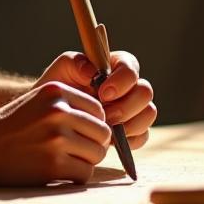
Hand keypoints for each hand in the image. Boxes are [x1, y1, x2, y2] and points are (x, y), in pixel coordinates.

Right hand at [0, 81, 110, 183]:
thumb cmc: (11, 126)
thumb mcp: (38, 101)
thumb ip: (70, 104)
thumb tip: (111, 121)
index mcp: (56, 92)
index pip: (99, 110)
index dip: (92, 125)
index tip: (78, 134)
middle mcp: (58, 112)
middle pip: (102, 133)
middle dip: (93, 145)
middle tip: (74, 152)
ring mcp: (57, 139)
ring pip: (97, 154)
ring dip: (85, 162)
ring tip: (65, 161)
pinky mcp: (54, 165)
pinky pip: (85, 174)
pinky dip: (76, 177)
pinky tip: (59, 173)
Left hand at [34, 51, 157, 149]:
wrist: (54, 117)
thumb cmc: (59, 89)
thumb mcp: (60, 71)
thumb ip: (74, 63)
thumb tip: (92, 72)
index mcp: (116, 66)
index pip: (131, 68)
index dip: (122, 81)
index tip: (102, 93)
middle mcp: (130, 86)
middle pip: (145, 92)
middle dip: (126, 106)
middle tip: (105, 116)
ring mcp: (135, 109)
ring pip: (149, 113)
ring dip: (129, 123)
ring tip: (106, 128)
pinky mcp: (134, 130)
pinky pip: (143, 135)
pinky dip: (129, 140)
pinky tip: (110, 141)